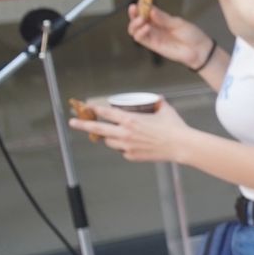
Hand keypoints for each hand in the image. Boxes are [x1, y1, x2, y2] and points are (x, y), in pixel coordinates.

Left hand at [69, 100, 189, 163]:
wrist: (181, 146)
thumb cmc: (174, 127)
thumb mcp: (166, 110)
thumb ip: (158, 103)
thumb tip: (158, 98)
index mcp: (130, 119)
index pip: (107, 113)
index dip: (95, 109)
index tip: (88, 107)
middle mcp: (125, 133)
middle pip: (98, 129)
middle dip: (83, 125)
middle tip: (72, 122)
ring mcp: (127, 146)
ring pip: (110, 142)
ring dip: (110, 138)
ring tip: (116, 135)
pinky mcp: (132, 156)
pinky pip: (123, 151)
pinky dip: (125, 148)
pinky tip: (136, 145)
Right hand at [127, 1, 211, 69]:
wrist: (199, 50)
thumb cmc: (191, 35)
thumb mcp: (178, 23)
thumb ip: (163, 18)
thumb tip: (151, 10)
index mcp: (160, 19)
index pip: (146, 10)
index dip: (141, 4)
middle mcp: (154, 27)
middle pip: (137, 19)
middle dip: (134, 13)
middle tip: (135, 8)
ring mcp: (152, 36)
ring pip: (134, 29)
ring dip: (134, 23)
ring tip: (142, 19)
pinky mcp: (152, 45)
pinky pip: (140, 38)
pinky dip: (140, 32)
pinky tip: (147, 27)